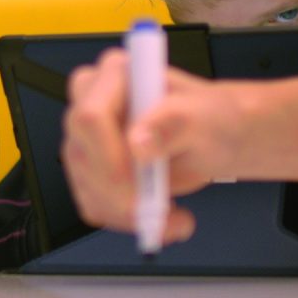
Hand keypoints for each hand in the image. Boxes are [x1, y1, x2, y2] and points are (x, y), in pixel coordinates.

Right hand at [61, 48, 194, 243]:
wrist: (216, 138)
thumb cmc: (211, 117)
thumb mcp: (204, 116)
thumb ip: (172, 123)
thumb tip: (137, 144)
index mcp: (115, 76)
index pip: (91, 116)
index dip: (108, 155)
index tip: (137, 180)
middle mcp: (91, 103)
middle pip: (81, 156)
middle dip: (118, 193)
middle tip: (158, 210)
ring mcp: (87, 139)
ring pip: (86, 186)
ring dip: (127, 213)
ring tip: (172, 217)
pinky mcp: (90, 169)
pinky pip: (93, 203)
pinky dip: (125, 220)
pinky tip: (159, 217)